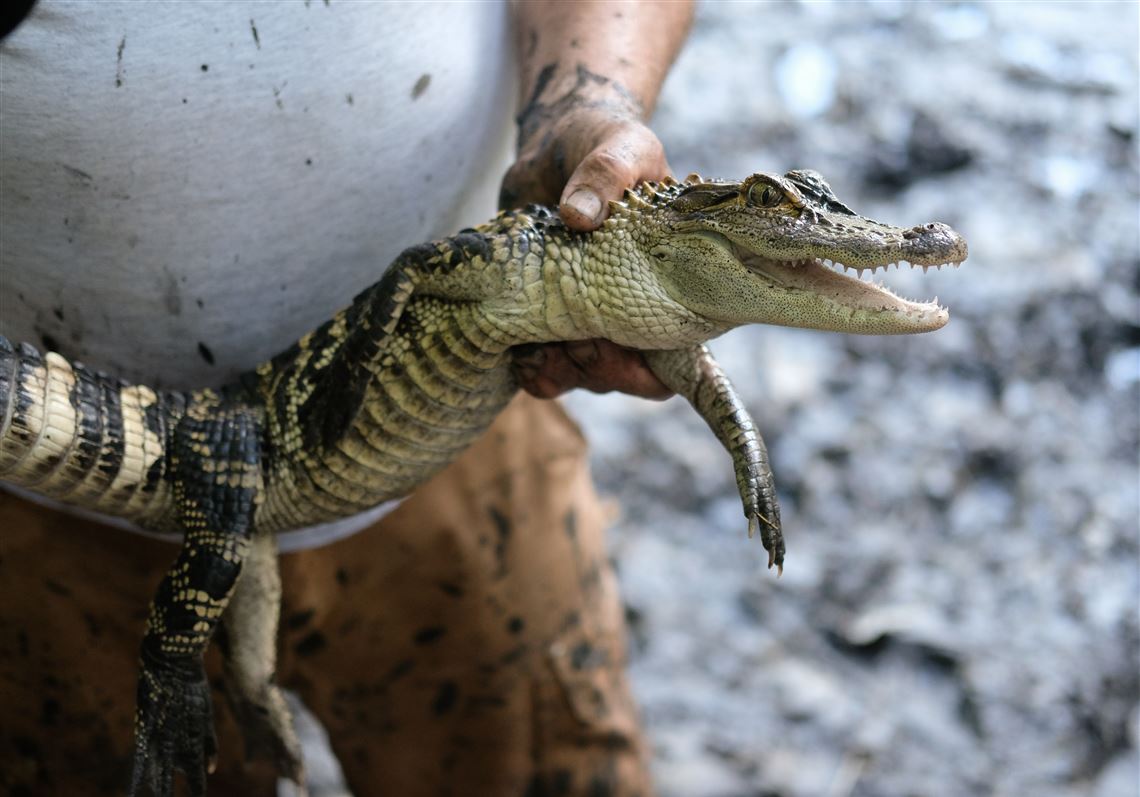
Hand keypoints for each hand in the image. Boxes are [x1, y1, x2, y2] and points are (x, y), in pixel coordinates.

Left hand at [501, 104, 672, 399]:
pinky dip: (529, 366)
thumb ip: (605, 174)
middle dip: (596, 366)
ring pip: (580, 375)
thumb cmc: (605, 144)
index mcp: (669, 283)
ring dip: (559, 368)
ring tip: (537, 341)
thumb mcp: (619, 147)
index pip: (678, 354)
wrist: (556, 145)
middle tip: (571, 337)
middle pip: (623, 373)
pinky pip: (541, 365)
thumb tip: (577, 216)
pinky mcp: (544, 316)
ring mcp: (586, 318)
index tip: (618, 346)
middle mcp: (631, 309)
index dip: (650, 367)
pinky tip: (517, 349)